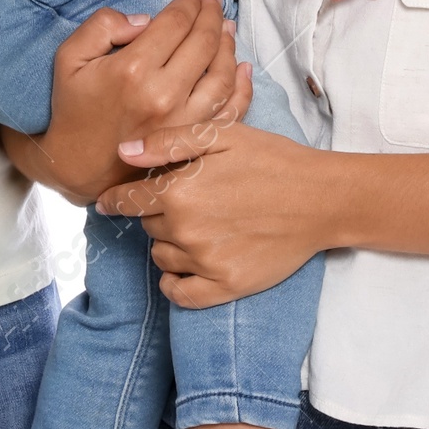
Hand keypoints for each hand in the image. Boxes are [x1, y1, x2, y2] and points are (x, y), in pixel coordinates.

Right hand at [2, 0, 249, 204]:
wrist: (77, 165)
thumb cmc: (73, 108)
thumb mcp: (69, 57)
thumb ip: (102, 26)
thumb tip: (144, 21)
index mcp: (132, 69)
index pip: (174, 23)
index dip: (188, 3)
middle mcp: (163, 94)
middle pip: (202, 43)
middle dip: (211, 15)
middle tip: (213, 1)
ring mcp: (183, 121)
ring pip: (221, 74)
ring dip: (228, 44)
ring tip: (226, 26)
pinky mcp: (192, 141)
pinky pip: (228, 111)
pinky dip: (241, 87)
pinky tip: (243, 67)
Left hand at [97, 112, 333, 306]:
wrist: (321, 199)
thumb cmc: (272, 160)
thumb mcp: (222, 134)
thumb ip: (168, 142)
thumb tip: (123, 152)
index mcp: (181, 189)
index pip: (128, 200)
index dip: (115, 200)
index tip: (106, 202)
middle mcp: (186, 229)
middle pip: (147, 226)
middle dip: (157, 214)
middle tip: (185, 202)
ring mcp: (205, 262)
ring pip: (161, 257)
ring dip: (169, 244)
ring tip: (198, 227)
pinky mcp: (225, 286)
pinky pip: (179, 294)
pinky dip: (175, 283)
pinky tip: (186, 267)